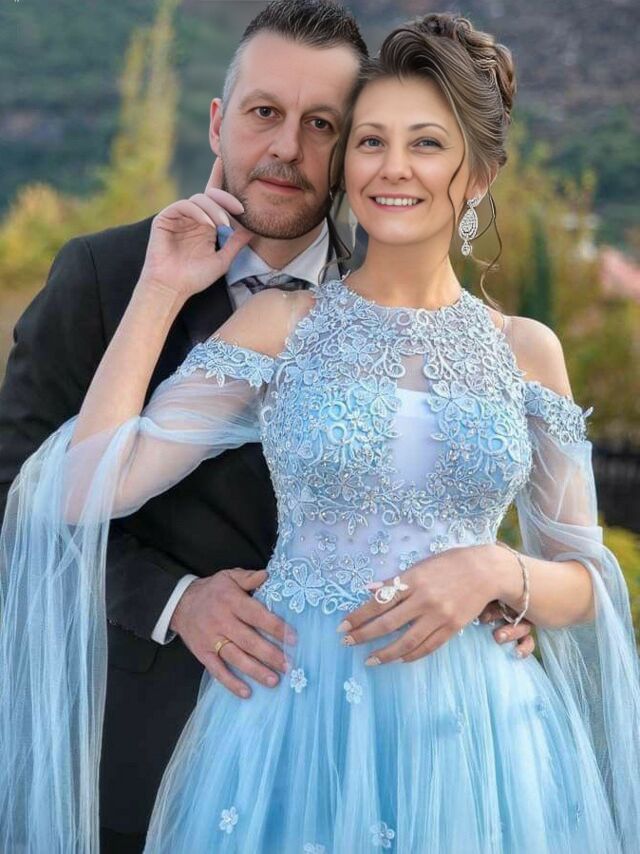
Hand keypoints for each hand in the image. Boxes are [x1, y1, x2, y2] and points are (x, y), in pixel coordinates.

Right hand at [138, 157, 251, 299]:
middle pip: (210, 196)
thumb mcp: (222, 260)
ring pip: (199, 199)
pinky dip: (198, 212)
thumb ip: (236, 244)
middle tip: (240, 209)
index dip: (229, 195)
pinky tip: (209, 224)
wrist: (172, 289)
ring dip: (214, 208)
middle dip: (226, 199)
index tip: (245, 204)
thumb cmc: (195, 278)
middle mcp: (192, 218)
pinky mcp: (164, 218)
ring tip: (224, 224)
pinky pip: (183, 205)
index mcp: (206, 225)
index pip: (217, 203)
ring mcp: (178, 217)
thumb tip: (253, 230)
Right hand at [170, 568, 297, 699]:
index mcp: (231, 601)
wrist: (179, 603)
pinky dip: (231, 683)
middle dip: (270, 654)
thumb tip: (267, 575)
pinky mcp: (202, 654)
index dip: (275, 627)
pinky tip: (246, 692)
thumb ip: (248, 577)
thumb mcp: (228, 576)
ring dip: (255, 671)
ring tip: (274, 681)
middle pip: (248, 640)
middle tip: (288, 665)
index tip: (293, 638)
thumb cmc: (211, 590)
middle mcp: (222, 621)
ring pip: (235, 658)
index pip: (256, 615)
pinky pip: (217, 671)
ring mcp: (211, 639)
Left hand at [335, 544, 530, 664]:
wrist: (486, 570)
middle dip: (364, 635)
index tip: (342, 626)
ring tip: (370, 660)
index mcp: (412, 580)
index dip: (358, 616)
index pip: (378, 602)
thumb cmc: (450, 563)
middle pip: (387, 623)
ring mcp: (439, 616)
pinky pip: (428, 646)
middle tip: (347, 643)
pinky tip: (399, 659)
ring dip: (385, 653)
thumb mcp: (420, 565)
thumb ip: (395, 581)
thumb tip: (368, 590)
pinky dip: (411, 655)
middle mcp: (424, 599)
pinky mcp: (452, 627)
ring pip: (406, 641)